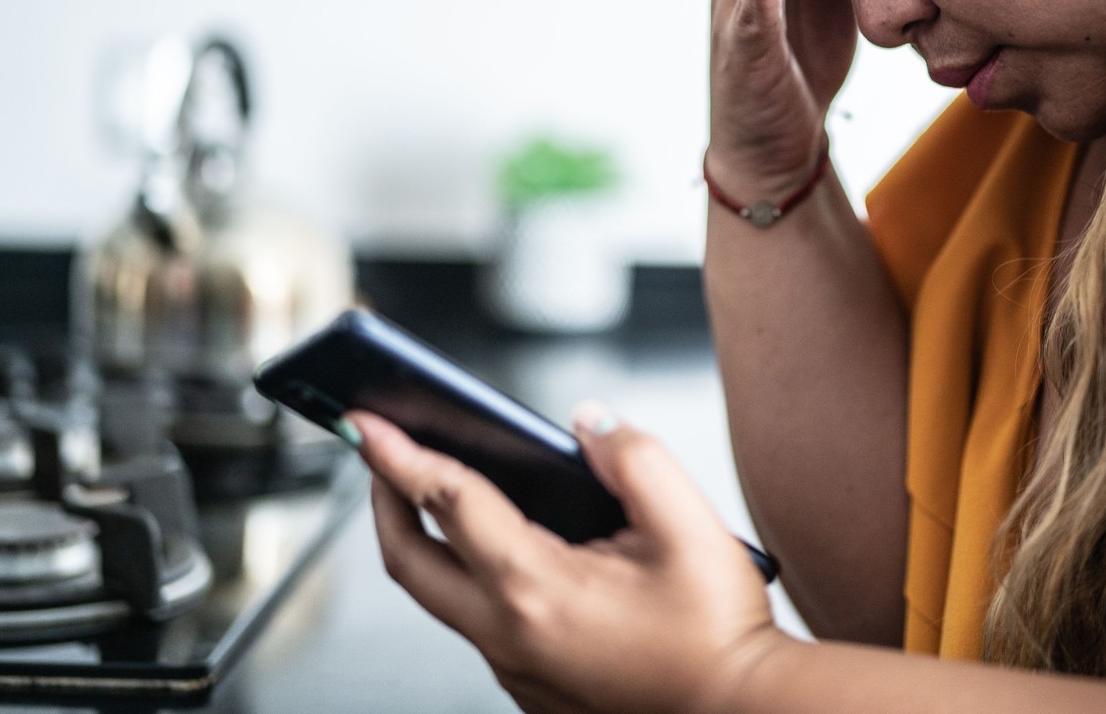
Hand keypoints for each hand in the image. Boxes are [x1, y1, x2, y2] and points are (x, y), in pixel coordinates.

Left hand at [347, 407, 785, 713]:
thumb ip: (634, 456)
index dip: (398, 453)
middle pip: (409, 562)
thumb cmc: (718, 632)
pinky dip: (472, 575)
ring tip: (436, 489)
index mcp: (537, 587)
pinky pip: (481, 623)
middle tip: (379, 450)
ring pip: (442, 598)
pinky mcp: (533, 686)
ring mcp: (516, 668)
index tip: (362, 420)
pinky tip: (505, 546)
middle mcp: (510, 635)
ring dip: (427, 541)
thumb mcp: (689, 524)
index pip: (447, 502)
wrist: (742, 711)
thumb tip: (589, 423)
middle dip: (383, 499)